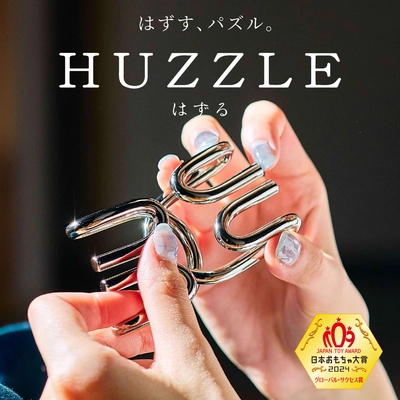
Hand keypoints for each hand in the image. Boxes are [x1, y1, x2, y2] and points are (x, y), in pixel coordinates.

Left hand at [28, 224, 238, 399]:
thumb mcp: (189, 358)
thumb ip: (166, 296)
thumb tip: (158, 248)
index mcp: (79, 380)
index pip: (51, 309)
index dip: (95, 301)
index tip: (128, 308)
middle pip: (67, 338)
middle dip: (113, 328)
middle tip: (152, 331)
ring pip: (73, 368)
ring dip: (113, 355)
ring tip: (155, 362)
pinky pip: (77, 394)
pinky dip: (107, 382)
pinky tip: (145, 388)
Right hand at [157, 101, 395, 398]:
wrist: (295, 359)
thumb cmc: (324, 317)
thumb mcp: (332, 289)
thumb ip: (310, 264)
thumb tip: (283, 246)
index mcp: (293, 193)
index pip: (275, 138)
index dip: (263, 130)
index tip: (260, 152)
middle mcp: (251, 204)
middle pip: (221, 151)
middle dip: (207, 138)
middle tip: (203, 146)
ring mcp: (221, 229)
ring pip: (190, 188)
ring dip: (177, 178)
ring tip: (170, 179)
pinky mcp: (198, 259)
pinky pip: (175, 234)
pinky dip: (166, 226)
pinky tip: (164, 224)